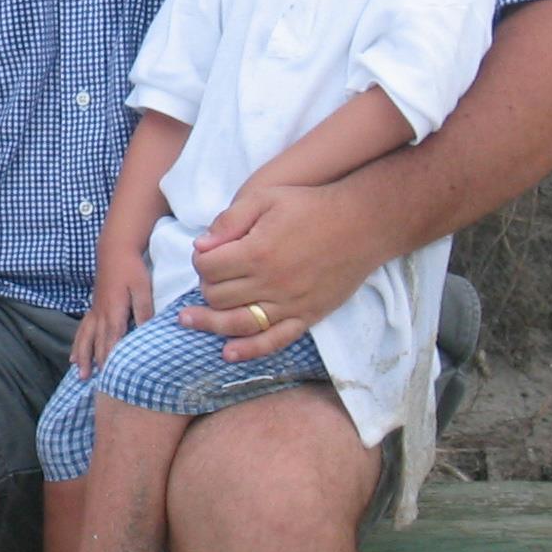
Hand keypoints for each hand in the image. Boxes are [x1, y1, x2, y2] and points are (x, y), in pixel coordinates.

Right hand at [76, 250, 152, 375]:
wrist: (114, 250)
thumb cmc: (131, 269)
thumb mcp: (142, 288)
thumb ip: (143, 311)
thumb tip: (146, 332)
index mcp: (114, 311)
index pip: (112, 340)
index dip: (109, 359)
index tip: (109, 377)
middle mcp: (101, 314)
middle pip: (97, 343)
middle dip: (95, 363)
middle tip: (93, 384)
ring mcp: (95, 311)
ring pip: (85, 338)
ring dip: (83, 357)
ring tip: (80, 373)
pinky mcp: (93, 307)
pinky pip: (82, 329)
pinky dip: (78, 343)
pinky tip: (74, 355)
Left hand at [184, 181, 381, 359]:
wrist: (362, 223)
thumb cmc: (311, 206)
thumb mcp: (264, 198)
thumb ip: (228, 221)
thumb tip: (201, 246)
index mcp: (257, 253)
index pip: (207, 268)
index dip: (199, 260)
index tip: (206, 253)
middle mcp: (271, 284)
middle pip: (217, 296)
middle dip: (206, 285)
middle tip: (211, 274)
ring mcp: (290, 304)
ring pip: (236, 323)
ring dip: (209, 322)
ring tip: (188, 320)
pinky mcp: (307, 316)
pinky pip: (274, 341)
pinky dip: (249, 350)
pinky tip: (227, 353)